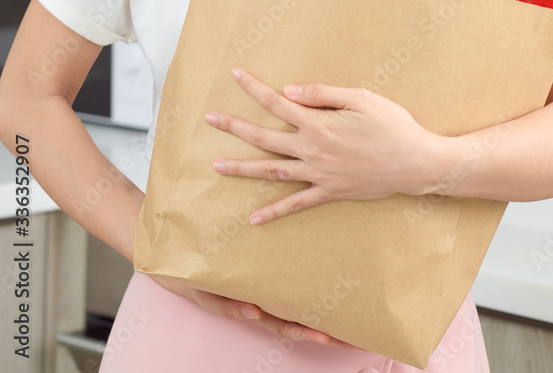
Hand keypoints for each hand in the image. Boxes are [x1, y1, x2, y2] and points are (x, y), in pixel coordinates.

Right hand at [148, 274, 352, 347]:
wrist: (170, 249)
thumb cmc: (189, 275)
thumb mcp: (205, 294)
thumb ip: (228, 305)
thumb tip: (254, 313)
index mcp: (250, 305)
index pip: (284, 323)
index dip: (305, 331)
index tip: (328, 336)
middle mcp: (261, 295)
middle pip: (296, 313)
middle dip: (321, 323)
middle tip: (349, 328)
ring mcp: (260, 279)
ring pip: (292, 294)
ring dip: (316, 301)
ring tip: (344, 300)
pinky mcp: (257, 260)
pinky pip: (280, 268)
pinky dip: (299, 272)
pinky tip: (320, 266)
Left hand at [205, 67, 433, 224]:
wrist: (416, 163)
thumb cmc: (393, 126)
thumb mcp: (362, 98)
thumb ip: (324, 94)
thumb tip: (289, 91)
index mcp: (319, 123)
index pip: (277, 103)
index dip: (254, 88)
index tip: (235, 76)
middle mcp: (312, 150)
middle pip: (264, 137)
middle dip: (235, 127)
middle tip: (210, 119)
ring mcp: (319, 174)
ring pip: (272, 171)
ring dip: (243, 169)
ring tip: (217, 167)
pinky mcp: (329, 192)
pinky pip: (296, 204)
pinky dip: (274, 212)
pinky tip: (254, 218)